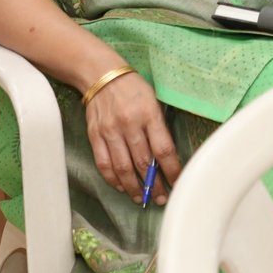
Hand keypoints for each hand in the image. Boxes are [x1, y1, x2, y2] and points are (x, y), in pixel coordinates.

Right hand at [85, 70, 181, 205]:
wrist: (101, 74)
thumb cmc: (133, 87)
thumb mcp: (154, 100)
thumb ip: (159, 126)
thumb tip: (167, 157)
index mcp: (149, 114)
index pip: (163, 150)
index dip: (172, 170)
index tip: (177, 182)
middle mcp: (129, 124)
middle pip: (144, 163)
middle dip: (154, 185)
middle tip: (160, 198)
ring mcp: (110, 131)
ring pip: (123, 168)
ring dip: (133, 187)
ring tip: (141, 198)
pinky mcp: (95, 135)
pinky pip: (104, 163)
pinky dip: (113, 179)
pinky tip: (121, 187)